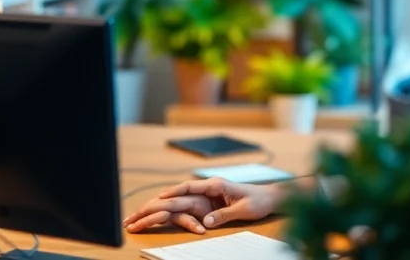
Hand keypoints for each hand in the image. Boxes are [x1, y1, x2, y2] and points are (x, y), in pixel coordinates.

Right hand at [123, 178, 283, 233]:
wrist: (270, 198)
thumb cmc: (258, 200)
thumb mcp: (243, 209)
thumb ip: (223, 215)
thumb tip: (204, 223)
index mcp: (215, 185)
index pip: (189, 187)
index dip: (173, 192)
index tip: (159, 198)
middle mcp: (207, 189)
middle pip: (178, 195)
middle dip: (158, 202)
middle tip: (139, 211)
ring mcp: (206, 197)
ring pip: (178, 202)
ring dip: (160, 209)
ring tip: (140, 216)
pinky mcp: (208, 205)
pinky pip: (187, 209)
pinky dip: (172, 213)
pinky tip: (156, 218)